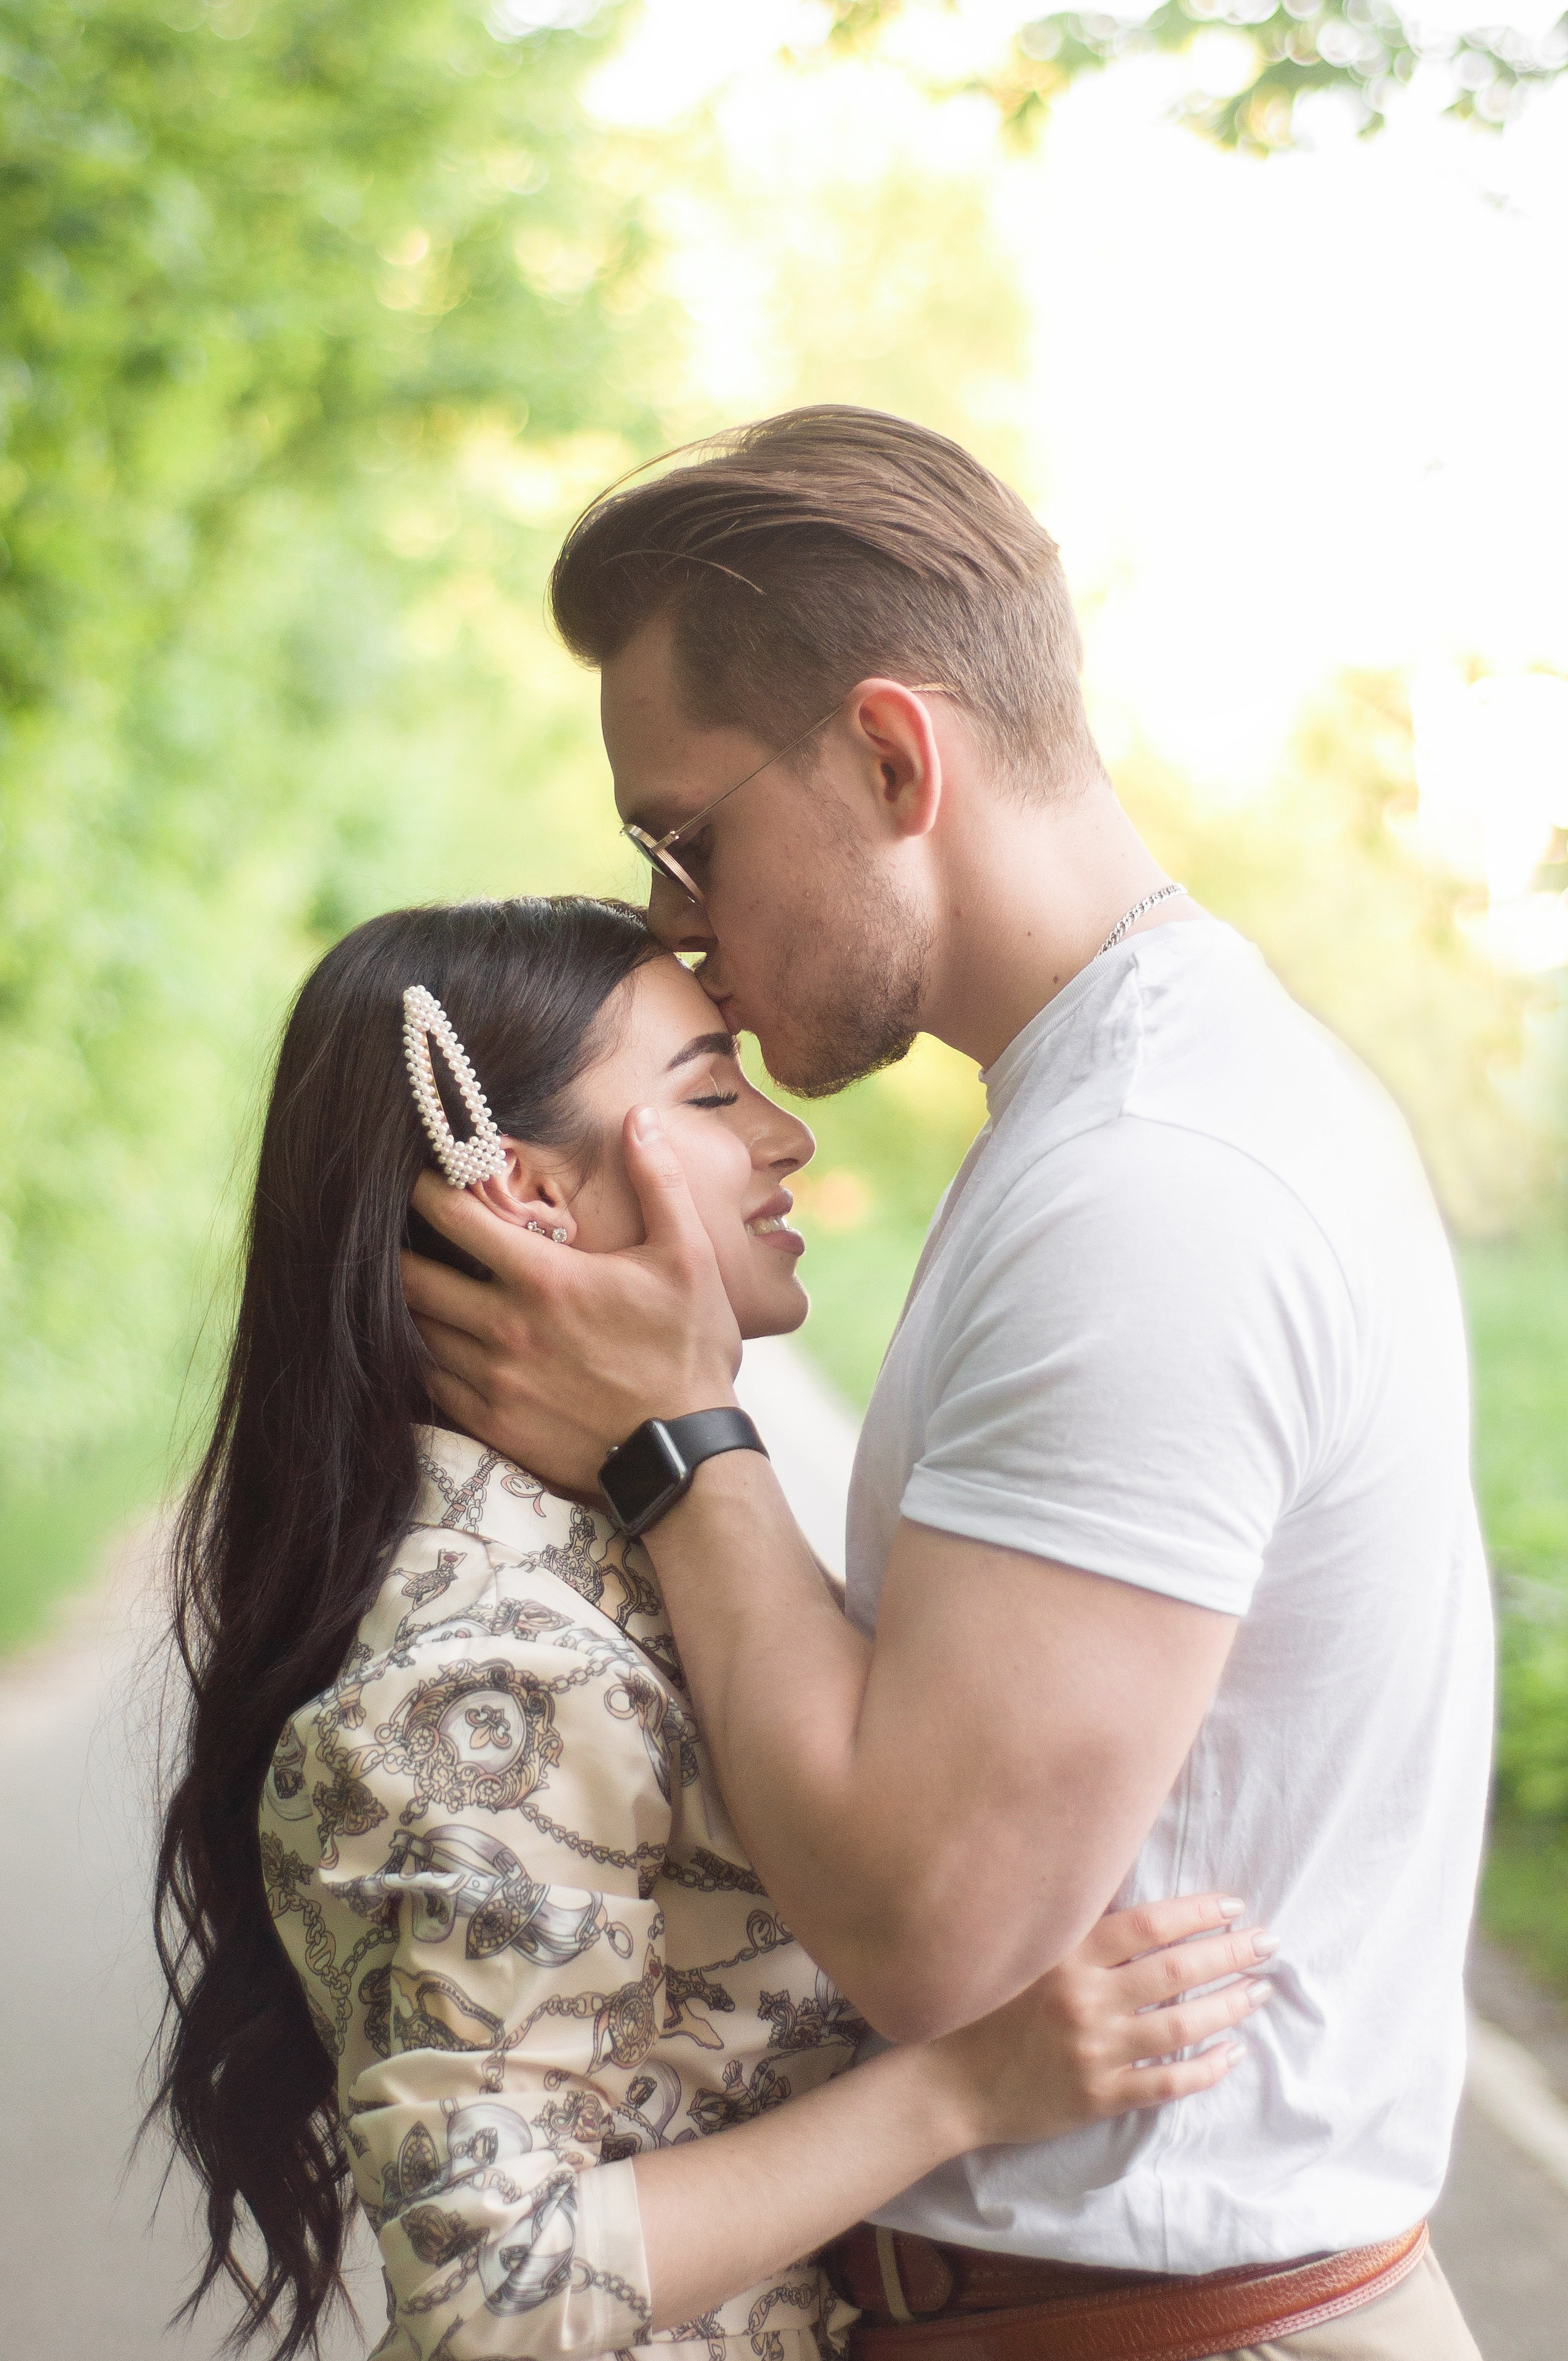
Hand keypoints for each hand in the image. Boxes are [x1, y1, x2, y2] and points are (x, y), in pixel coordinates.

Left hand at [402, 1106, 742, 1491]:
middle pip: (412, 1276)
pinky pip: (426, 1385)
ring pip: (414, 1330)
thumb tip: (641, 1118)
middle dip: (396, 1248)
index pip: (454, 1217)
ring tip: (405, 1283)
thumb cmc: (689, 1353)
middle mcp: (506, 1327)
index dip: (425, 1188)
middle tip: (395, 1231)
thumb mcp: (689, 1258)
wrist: (685, 1457)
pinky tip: (424, 1344)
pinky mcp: (491, 1424)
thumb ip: (659, 1183)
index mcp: (545, 1278)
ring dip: (406, 1304)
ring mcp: (493, 1380)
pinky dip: (415, 1359)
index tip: (419, 1175)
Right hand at [928, 1894, 1273, 2150]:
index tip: (1235, 1906)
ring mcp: (1093, 2051)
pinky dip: (1207, 2069)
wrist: (948, 2082)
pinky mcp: (1098, 2096)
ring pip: (1181, 2026)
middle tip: (1269, 1943)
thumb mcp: (1022, 1952)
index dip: (1199, 1913)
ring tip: (1259, 1992)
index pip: (1150, 1924)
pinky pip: (1166, 2083)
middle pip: (1177, 1971)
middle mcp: (1084, 1999)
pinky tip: (1233, 2053)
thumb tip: (1128, 1889)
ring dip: (1229, 2007)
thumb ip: (1073, 1926)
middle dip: (1231, 1953)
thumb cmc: (984, 2007)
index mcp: (1066, 1953)